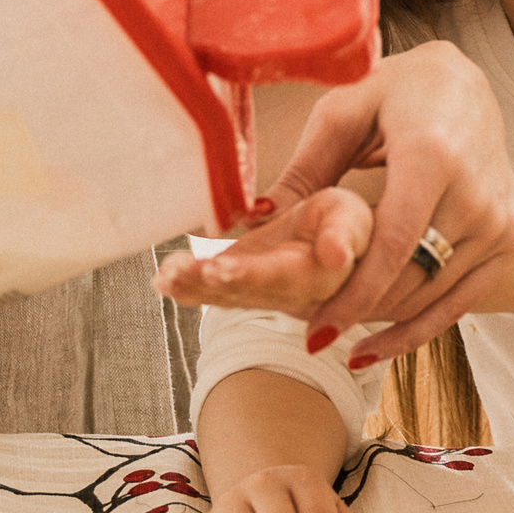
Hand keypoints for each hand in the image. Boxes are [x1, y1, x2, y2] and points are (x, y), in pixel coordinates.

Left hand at [155, 189, 373, 313]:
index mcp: (314, 275)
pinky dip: (187, 285)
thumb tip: (338, 256)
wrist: (338, 239)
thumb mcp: (352, 217)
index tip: (221, 268)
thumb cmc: (345, 223)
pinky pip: (214, 288)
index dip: (251, 275)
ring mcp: (259, 289)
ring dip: (192, 287)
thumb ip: (344, 233)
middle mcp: (284, 291)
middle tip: (177, 273)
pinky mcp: (241, 280)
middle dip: (208, 284)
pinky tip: (161, 279)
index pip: (281, 276)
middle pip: (245, 291)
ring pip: (225, 294)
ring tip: (164, 277)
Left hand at [266, 41, 513, 365]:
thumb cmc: (395, 91)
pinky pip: (462, 301)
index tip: (316, 330)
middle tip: (305, 329)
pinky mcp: (509, 239)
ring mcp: (499, 220)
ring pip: (434, 296)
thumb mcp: (342, 112)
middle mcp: (475, 193)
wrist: (466, 85)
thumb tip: (256, 217)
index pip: (394, 243)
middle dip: (358, 311)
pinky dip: (418, 330)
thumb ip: (304, 168)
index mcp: (433, 155)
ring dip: (381, 321)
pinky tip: (374, 348)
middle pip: (413, 277)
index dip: (355, 294)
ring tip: (328, 331)